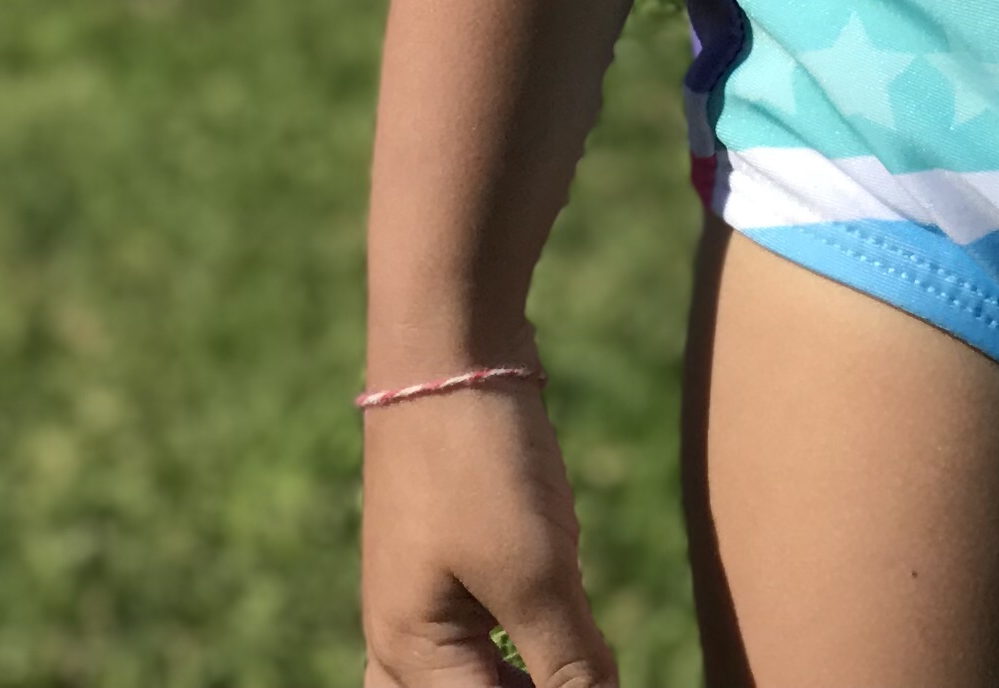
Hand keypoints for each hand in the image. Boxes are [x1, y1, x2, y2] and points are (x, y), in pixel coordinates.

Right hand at [362, 381, 616, 687]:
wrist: (449, 345)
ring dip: (516, 674)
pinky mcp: (444, 552)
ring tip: (576, 662)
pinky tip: (555, 623)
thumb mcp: (536, 570)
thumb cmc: (481, 462)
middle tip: (584, 669)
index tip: (598, 677)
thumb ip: (567, 660)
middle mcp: (401, 640)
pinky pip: (471, 634)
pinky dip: (512, 646)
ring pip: (457, 677)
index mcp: (412, 657)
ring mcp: (417, 593)